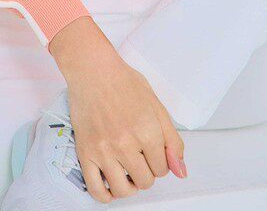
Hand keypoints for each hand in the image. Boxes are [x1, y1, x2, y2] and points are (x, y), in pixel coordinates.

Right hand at [48, 17, 186, 203]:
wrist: (93, 70)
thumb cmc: (123, 82)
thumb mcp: (157, 105)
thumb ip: (172, 140)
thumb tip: (180, 170)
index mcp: (148, 131)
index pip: (164, 169)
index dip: (160, 161)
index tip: (152, 151)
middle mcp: (126, 143)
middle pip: (145, 180)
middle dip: (146, 172)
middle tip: (140, 158)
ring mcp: (104, 150)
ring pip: (123, 189)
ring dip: (129, 185)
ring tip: (127, 172)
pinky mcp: (85, 152)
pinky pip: (96, 189)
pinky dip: (105, 195)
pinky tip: (110, 187)